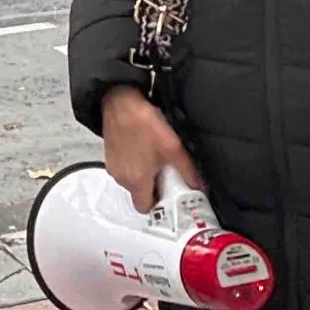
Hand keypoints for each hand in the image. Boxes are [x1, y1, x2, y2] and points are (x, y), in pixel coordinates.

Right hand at [101, 86, 203, 214]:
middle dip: (153, 186)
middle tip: (166, 171)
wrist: (119, 101)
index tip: (170, 193)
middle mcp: (121, 177)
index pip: (145, 208)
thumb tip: (200, 186)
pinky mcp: (109, 154)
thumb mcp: (172, 147)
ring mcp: (113, 165)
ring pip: (131, 179)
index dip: (159, 204)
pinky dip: (133, 163)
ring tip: (155, 155)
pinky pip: (123, 167)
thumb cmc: (143, 123)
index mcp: (136, 181)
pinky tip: (143, 146)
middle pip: (139, 193)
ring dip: (143, 174)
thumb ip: (187, 170)